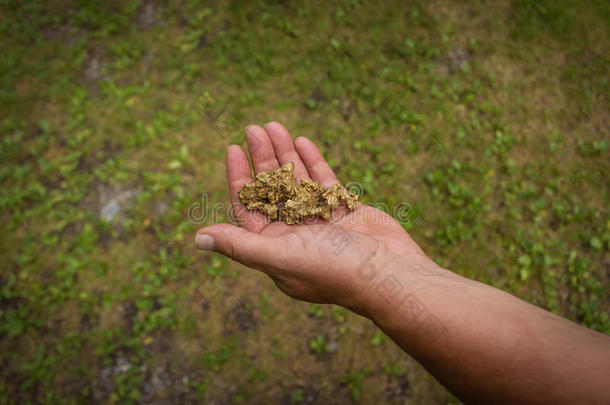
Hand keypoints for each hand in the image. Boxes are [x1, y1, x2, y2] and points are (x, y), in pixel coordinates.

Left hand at [195, 122, 427, 312]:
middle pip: (272, 190)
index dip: (239, 178)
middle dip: (263, 159)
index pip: (249, 208)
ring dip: (286, 154)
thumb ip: (240, 244)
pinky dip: (314, 162)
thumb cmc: (333, 270)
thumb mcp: (280, 255)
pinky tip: (302, 141)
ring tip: (275, 125)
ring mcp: (321, 223)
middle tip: (254, 128)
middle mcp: (295, 236)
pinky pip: (324, 183)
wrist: (390, 274)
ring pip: (297, 182)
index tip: (233, 148)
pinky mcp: (345, 213)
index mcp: (275, 249)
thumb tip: (198, 238)